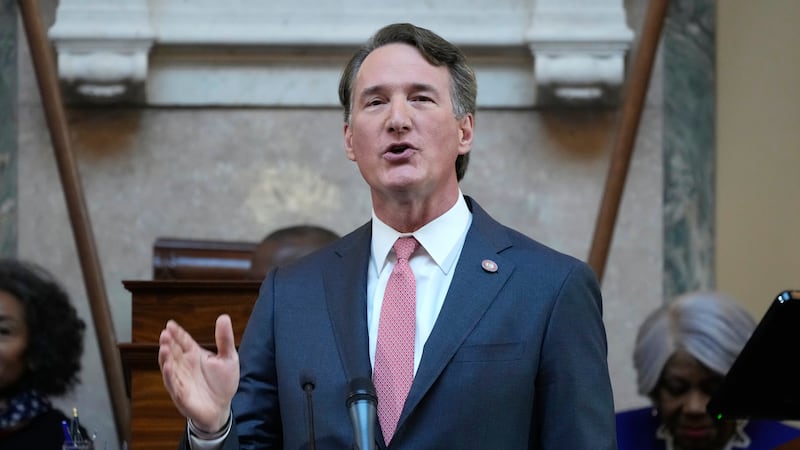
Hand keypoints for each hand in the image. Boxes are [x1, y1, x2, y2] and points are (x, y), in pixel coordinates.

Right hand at [158, 314, 239, 431]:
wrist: (221, 407)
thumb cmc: (223, 382)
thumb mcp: (228, 357)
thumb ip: (224, 339)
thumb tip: (224, 317)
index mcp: (194, 354)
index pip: (183, 340)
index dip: (177, 333)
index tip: (170, 324)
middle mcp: (184, 365)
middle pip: (173, 351)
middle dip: (168, 342)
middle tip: (165, 333)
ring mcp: (181, 379)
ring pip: (169, 366)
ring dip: (165, 357)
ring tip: (163, 347)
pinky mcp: (180, 394)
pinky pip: (172, 384)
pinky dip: (169, 375)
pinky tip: (167, 366)